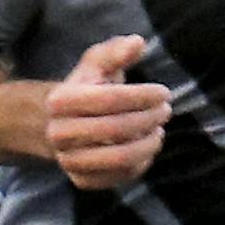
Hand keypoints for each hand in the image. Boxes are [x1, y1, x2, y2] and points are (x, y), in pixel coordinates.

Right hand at [43, 36, 171, 188]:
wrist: (61, 126)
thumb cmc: (86, 88)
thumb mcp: (96, 64)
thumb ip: (116, 51)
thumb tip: (138, 43)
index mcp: (60, 101)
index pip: (110, 99)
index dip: (143, 96)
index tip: (164, 93)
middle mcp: (58, 134)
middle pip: (116, 129)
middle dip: (149, 119)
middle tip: (166, 111)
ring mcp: (69, 161)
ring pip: (120, 157)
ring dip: (149, 144)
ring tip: (159, 131)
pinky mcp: (82, 182)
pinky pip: (121, 176)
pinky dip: (142, 162)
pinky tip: (147, 146)